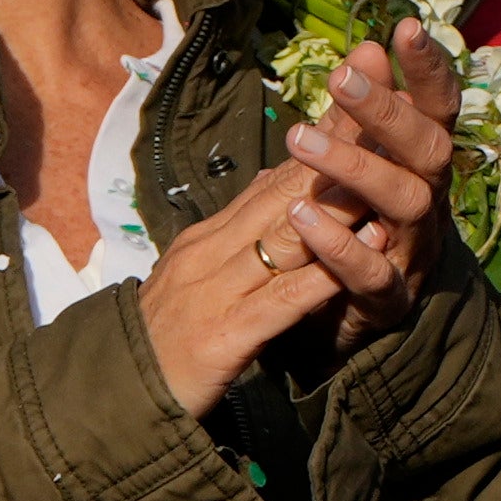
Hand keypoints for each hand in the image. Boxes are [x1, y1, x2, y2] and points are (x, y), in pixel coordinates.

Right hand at [130, 37, 447, 411]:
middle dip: (335, 149)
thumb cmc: (162, 343)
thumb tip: (280, 181)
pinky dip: (323, 272)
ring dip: (337, 203)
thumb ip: (238, 235)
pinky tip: (358, 252)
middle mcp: (210, 254)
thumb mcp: (198, 279)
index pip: (275, 180)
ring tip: (386, 168)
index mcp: (207, 240)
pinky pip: (281, 299)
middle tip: (383, 103)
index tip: (361, 99)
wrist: (114, 402)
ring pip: (284, 237)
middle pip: (284, 193)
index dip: (319, 138)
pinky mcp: (221, 337)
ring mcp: (214, 293)